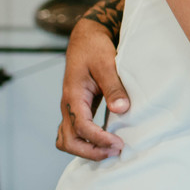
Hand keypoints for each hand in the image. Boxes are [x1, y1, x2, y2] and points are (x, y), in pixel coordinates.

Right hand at [55, 19, 128, 159]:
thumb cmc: (95, 48)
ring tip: (110, 150)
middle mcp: (68, 105)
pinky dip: (86, 143)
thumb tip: (121, 109)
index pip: (81, 126)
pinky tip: (106, 142)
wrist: (86, 38)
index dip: (98, 139)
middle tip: (115, 151)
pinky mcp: (78, 109)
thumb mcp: (106, 64)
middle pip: (69, 141)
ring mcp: (70, 108)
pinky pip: (75, 133)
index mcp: (73, 95)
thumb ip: (113, 87)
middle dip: (90, 151)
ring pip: (68, 140)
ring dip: (86, 150)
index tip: (118, 143)